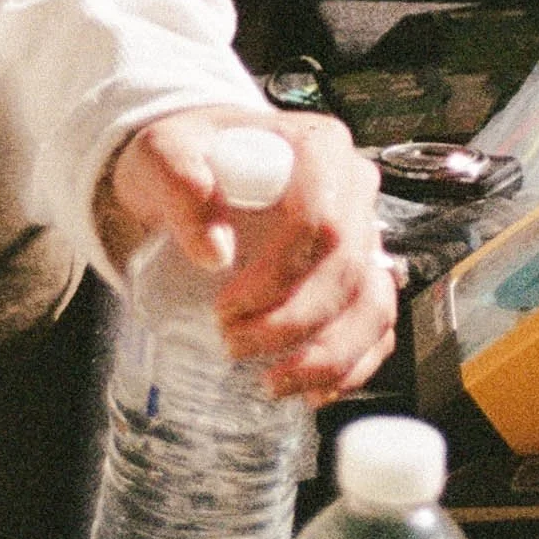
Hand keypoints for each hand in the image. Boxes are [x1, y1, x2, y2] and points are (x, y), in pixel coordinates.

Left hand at [100, 107, 395, 400]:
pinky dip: (351, 368)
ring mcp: (362, 236)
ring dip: (329, 355)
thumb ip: (180, 186)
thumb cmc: (185, 164)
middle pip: (347, 267)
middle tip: (233, 345)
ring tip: (273, 384)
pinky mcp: (358, 279)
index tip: (224, 307)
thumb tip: (214, 251)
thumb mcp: (162, 155)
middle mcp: (353, 189)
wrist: (195, 179)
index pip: (320, 218)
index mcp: (319, 148)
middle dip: (293, 322)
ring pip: (372, 304)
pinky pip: (376, 330)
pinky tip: (309, 390)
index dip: (278, 274)